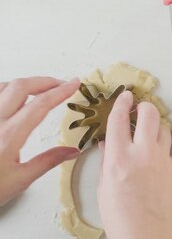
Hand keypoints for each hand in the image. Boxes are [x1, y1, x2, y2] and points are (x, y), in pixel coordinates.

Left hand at [0, 77, 80, 206]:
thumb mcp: (19, 180)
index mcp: (9, 135)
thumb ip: (47, 161)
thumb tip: (70, 152)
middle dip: (45, 81)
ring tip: (37, 89)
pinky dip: (4, 90)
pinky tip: (9, 97)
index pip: (41, 104)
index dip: (61, 90)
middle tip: (60, 83)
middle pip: (22, 86)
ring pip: (3, 86)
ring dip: (24, 83)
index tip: (74, 84)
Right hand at [98, 91, 171, 238]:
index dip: (122, 102)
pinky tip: (153, 162)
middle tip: (141, 107)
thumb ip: (107, 161)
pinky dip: (161, 151)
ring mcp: (163, 161)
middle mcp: (143, 155)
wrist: (148, 235)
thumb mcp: (105, 187)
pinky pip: (169, 152)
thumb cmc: (123, 218)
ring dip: (156, 126)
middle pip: (150, 114)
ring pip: (165, 129)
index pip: (120, 118)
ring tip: (148, 131)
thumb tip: (107, 145)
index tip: (124, 96)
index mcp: (119, 158)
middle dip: (145, 106)